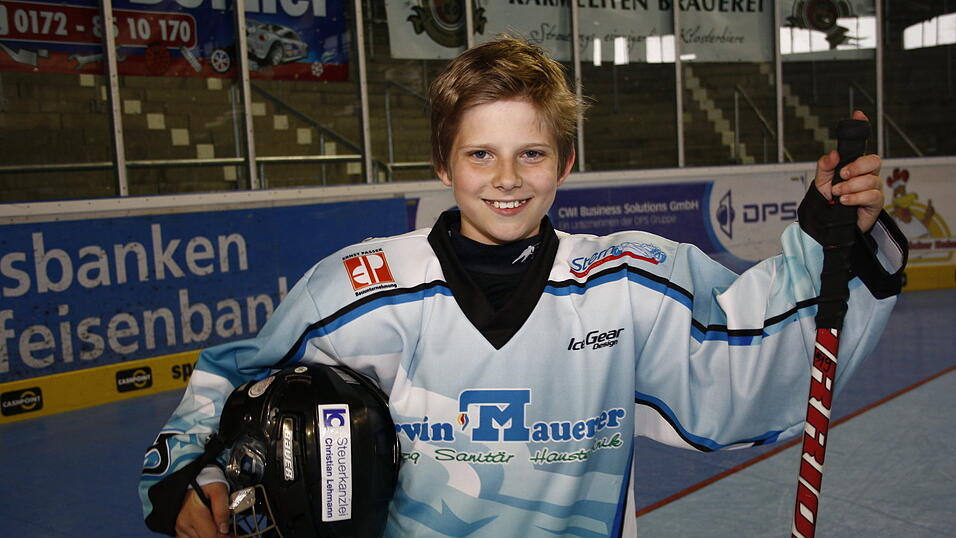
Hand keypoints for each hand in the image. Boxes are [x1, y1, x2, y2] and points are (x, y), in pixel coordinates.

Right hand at [175, 483, 230, 537]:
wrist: (189, 476)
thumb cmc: (204, 481)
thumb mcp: (219, 489)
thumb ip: (222, 509)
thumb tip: (224, 528)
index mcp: (195, 514)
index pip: (212, 536)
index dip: (225, 537)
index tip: (232, 534)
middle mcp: (185, 523)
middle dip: (218, 536)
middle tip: (227, 531)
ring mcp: (179, 526)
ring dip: (208, 536)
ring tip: (217, 528)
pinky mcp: (177, 528)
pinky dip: (200, 535)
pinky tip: (206, 529)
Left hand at [813, 110, 883, 233]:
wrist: (828, 224)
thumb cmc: (827, 201)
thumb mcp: (821, 182)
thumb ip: (825, 166)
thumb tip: (835, 154)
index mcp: (854, 165)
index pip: (860, 144)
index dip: (861, 127)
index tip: (858, 113)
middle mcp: (867, 174)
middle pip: (874, 160)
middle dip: (858, 166)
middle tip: (842, 175)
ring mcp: (873, 187)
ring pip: (871, 180)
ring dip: (850, 186)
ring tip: (837, 194)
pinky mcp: (876, 203)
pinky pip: (872, 196)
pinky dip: (856, 197)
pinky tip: (844, 201)